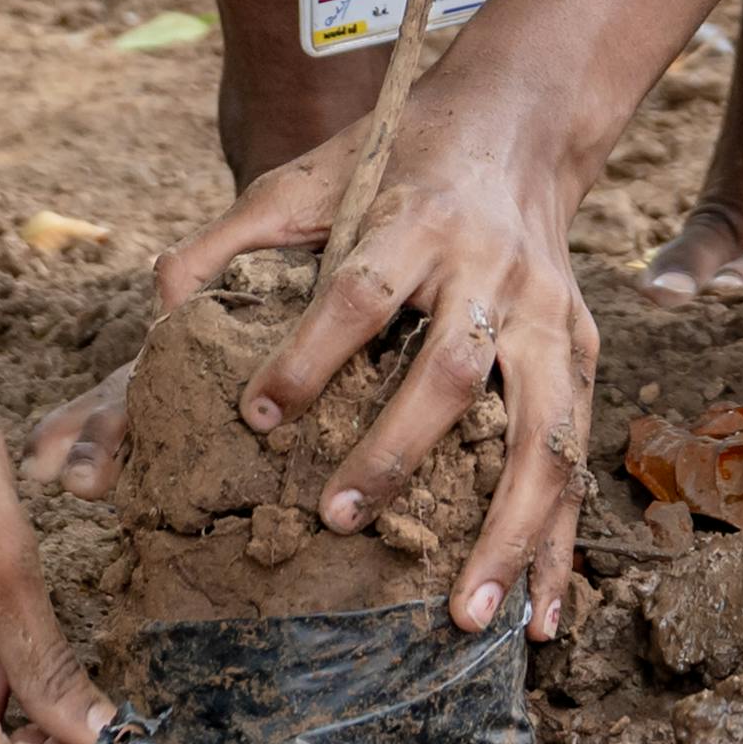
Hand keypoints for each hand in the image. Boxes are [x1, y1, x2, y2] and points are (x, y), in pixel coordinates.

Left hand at [178, 71, 605, 636]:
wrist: (516, 124)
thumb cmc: (396, 159)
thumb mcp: (311, 175)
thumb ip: (232, 236)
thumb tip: (159, 309)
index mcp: (416, 218)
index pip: (358, 290)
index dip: (308, 354)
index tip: (255, 414)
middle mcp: (492, 270)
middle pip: (452, 370)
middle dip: (397, 453)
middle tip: (339, 520)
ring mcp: (550, 316)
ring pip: (539, 433)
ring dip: (505, 532)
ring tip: (466, 618)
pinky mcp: (583, 351)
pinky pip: (574, 458)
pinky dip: (559, 543)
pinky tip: (542, 618)